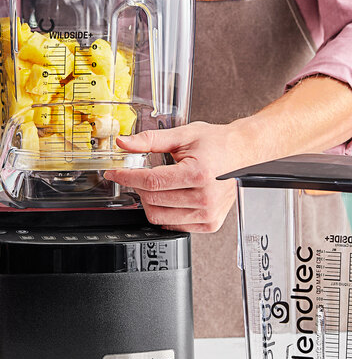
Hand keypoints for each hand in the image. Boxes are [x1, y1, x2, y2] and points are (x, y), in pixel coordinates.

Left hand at [104, 122, 242, 232]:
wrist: (245, 153)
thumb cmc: (218, 143)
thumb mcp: (183, 134)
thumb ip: (150, 140)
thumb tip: (124, 143)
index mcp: (198, 174)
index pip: (151, 181)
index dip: (127, 177)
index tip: (114, 172)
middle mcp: (205, 198)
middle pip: (152, 199)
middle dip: (137, 185)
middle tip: (137, 173)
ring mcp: (208, 214)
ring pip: (159, 216)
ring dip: (148, 200)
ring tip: (155, 184)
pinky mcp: (209, 224)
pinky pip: (172, 225)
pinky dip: (163, 212)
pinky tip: (168, 196)